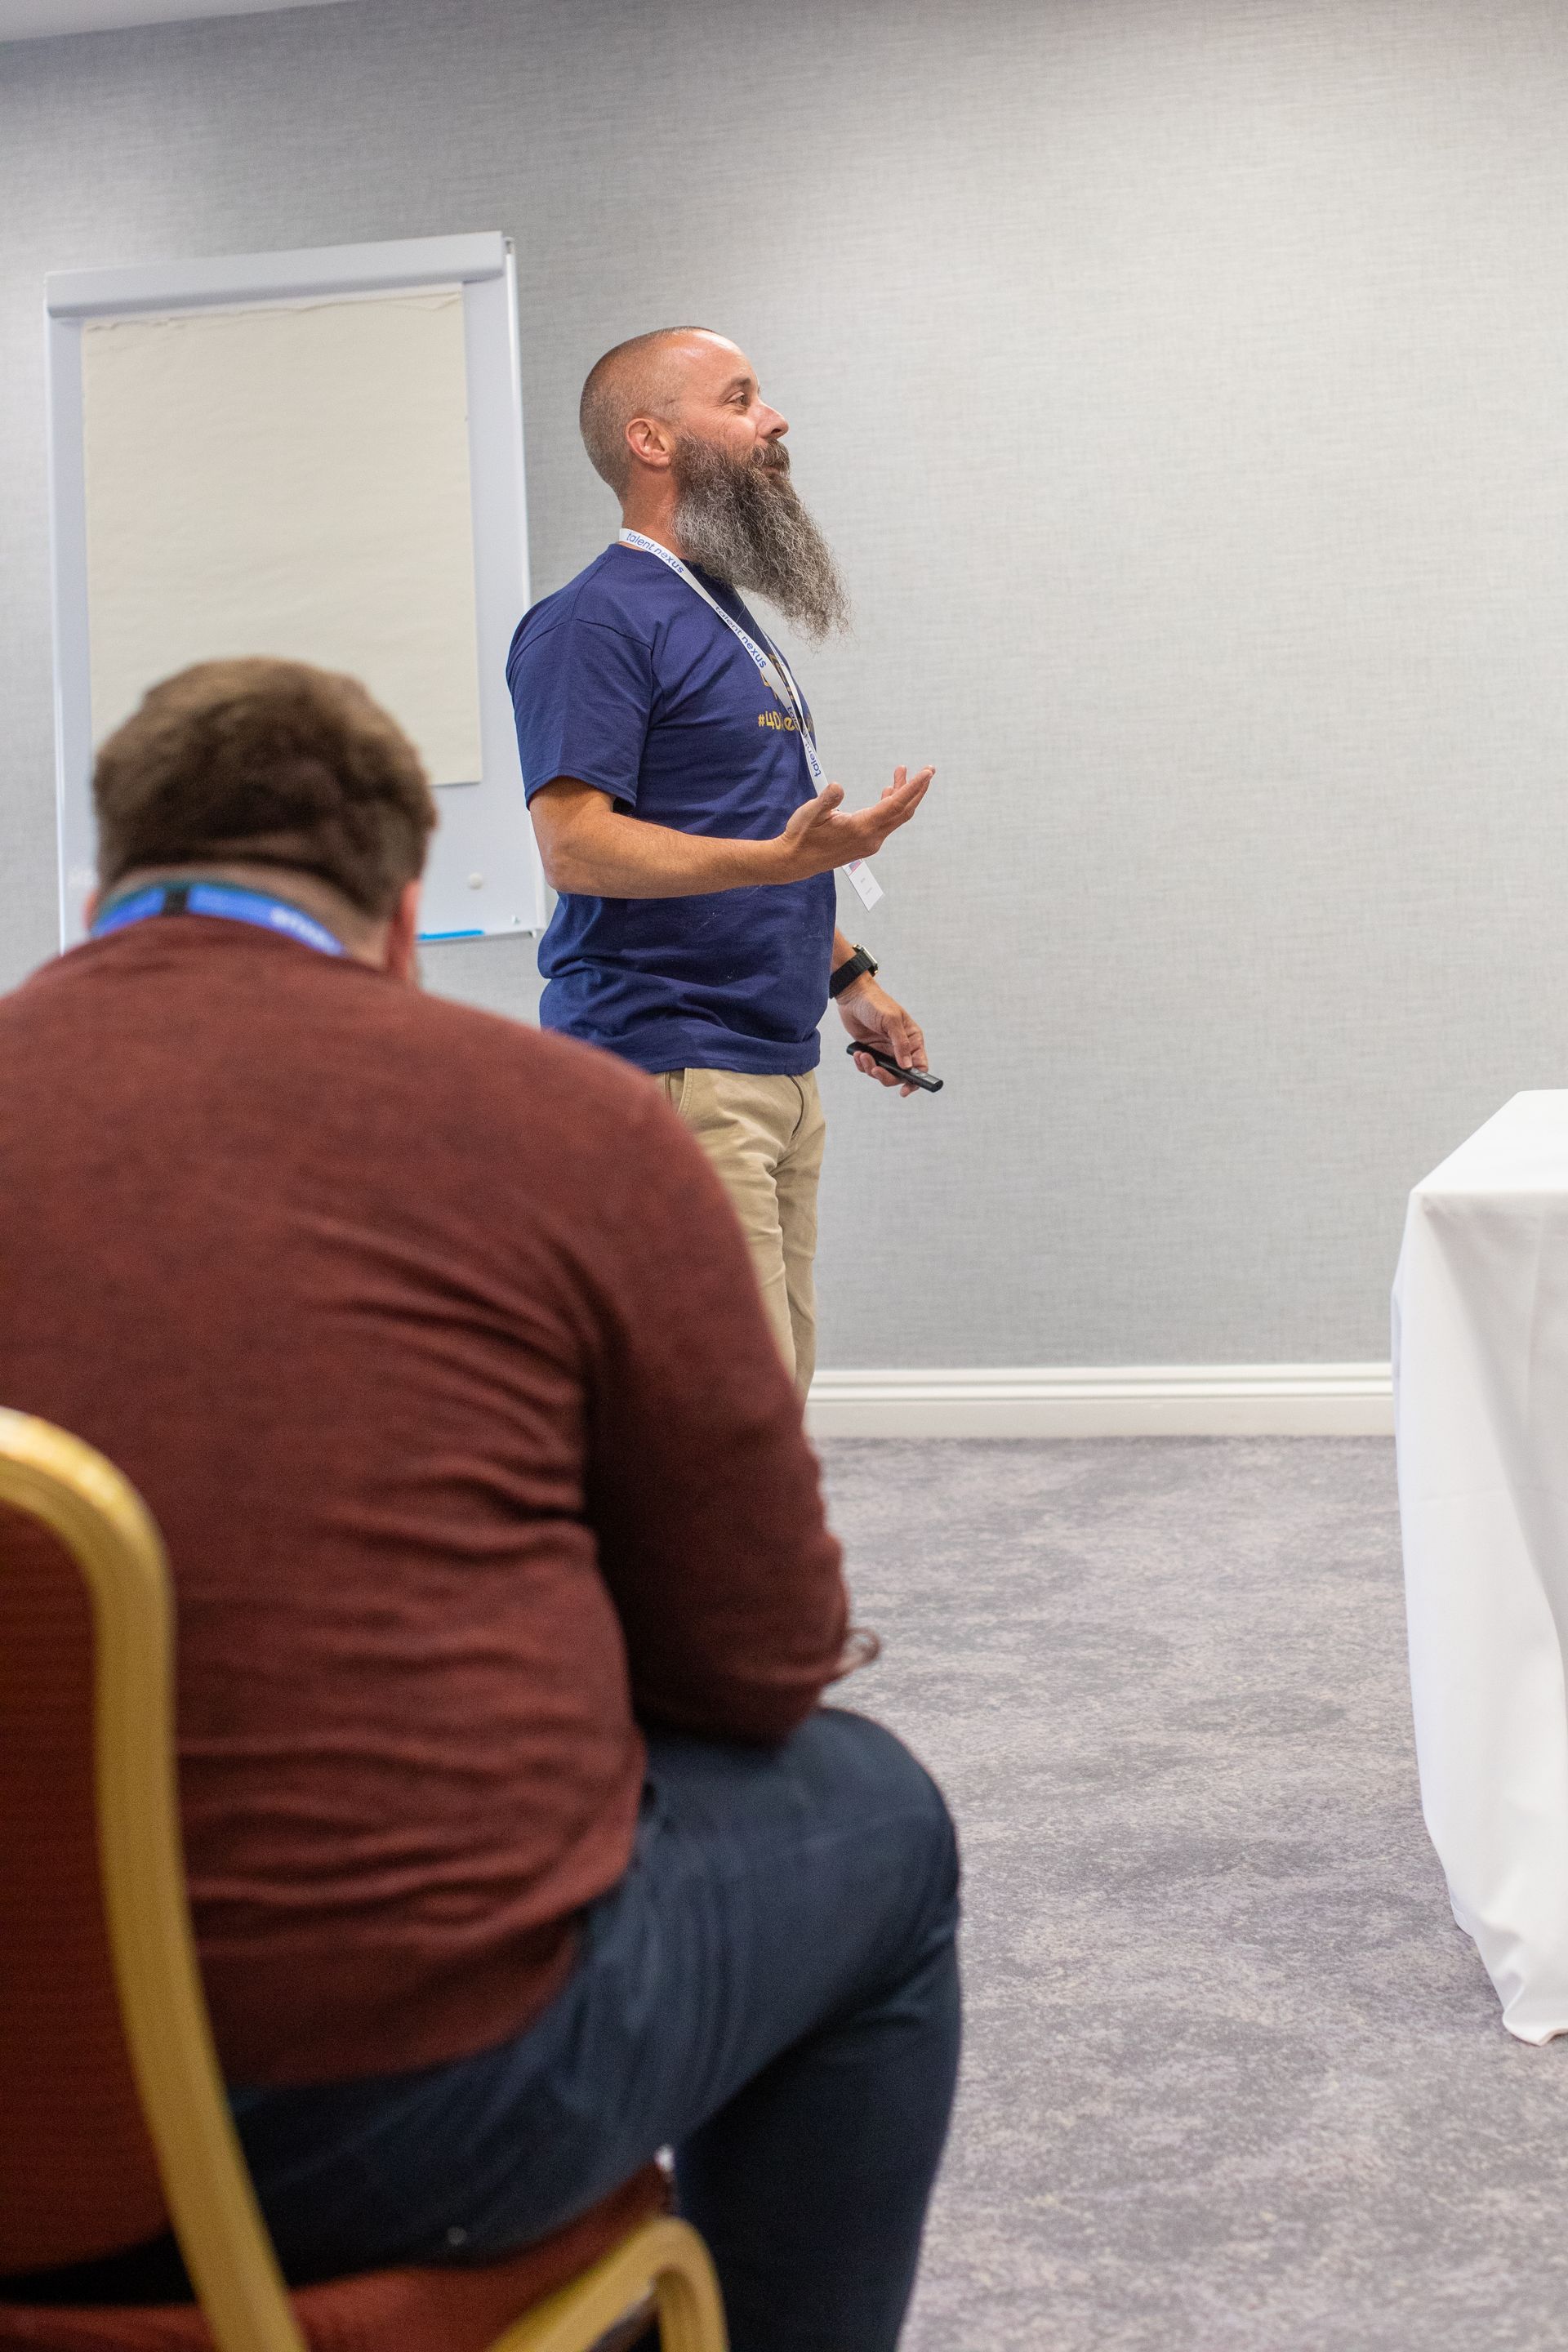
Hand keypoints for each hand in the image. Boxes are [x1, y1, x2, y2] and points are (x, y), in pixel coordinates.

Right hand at [774, 765, 932, 881]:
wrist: (795, 861)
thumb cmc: (801, 835)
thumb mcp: (810, 812)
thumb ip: (826, 799)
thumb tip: (838, 786)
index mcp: (861, 828)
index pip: (895, 805)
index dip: (913, 787)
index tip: (927, 772)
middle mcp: (871, 838)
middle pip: (903, 811)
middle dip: (916, 789)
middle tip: (928, 769)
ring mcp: (870, 843)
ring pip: (895, 817)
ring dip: (901, 794)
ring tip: (900, 771)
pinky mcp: (866, 844)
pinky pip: (886, 823)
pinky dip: (891, 805)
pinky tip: (886, 792)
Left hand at [839, 977, 927, 1096]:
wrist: (853, 996)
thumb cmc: (875, 1003)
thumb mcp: (891, 1021)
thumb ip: (900, 1044)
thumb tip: (907, 1067)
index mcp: (913, 1039)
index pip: (920, 1065)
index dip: (915, 1080)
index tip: (904, 1090)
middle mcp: (901, 1048)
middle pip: (899, 1075)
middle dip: (886, 1076)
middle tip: (875, 1069)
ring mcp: (885, 1051)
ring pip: (882, 1073)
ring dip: (870, 1068)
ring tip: (862, 1055)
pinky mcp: (871, 1051)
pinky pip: (868, 1067)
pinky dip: (862, 1064)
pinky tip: (857, 1053)